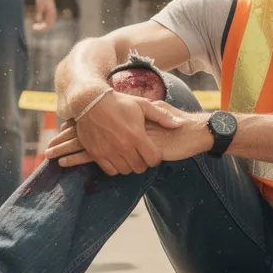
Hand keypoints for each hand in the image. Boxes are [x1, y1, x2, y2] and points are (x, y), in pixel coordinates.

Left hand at [32, 0, 56, 31]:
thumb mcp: (40, 4)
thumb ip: (39, 12)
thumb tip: (38, 20)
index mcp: (52, 14)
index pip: (48, 25)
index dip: (42, 28)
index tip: (34, 27)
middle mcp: (52, 16)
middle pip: (48, 26)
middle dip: (41, 28)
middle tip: (33, 27)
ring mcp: (50, 16)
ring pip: (47, 25)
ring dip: (40, 26)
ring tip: (33, 26)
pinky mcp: (48, 15)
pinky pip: (45, 22)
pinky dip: (40, 23)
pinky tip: (35, 22)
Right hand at [48, 89, 173, 174]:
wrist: (91, 101)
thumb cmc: (120, 102)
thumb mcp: (143, 105)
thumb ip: (162, 116)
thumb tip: (181, 124)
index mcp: (137, 135)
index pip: (153, 159)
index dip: (155, 157)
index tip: (152, 152)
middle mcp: (123, 146)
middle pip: (140, 168)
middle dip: (143, 162)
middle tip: (141, 154)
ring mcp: (109, 151)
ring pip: (126, 171)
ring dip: (129, 165)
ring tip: (129, 155)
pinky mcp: (96, 154)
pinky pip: (110, 171)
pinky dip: (116, 167)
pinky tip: (118, 157)